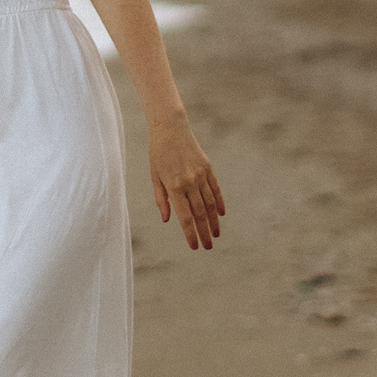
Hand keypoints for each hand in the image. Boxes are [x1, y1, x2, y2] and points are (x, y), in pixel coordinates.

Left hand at [150, 118, 225, 250]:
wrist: (171, 129)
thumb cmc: (158, 154)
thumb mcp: (155, 177)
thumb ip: (161, 199)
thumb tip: (167, 220)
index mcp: (174, 187)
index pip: (185, 216)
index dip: (190, 233)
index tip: (195, 246)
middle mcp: (190, 183)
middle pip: (199, 214)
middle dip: (204, 232)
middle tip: (208, 247)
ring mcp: (201, 175)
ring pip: (210, 204)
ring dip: (214, 221)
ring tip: (216, 235)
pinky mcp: (208, 168)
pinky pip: (215, 189)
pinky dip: (219, 203)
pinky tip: (221, 215)